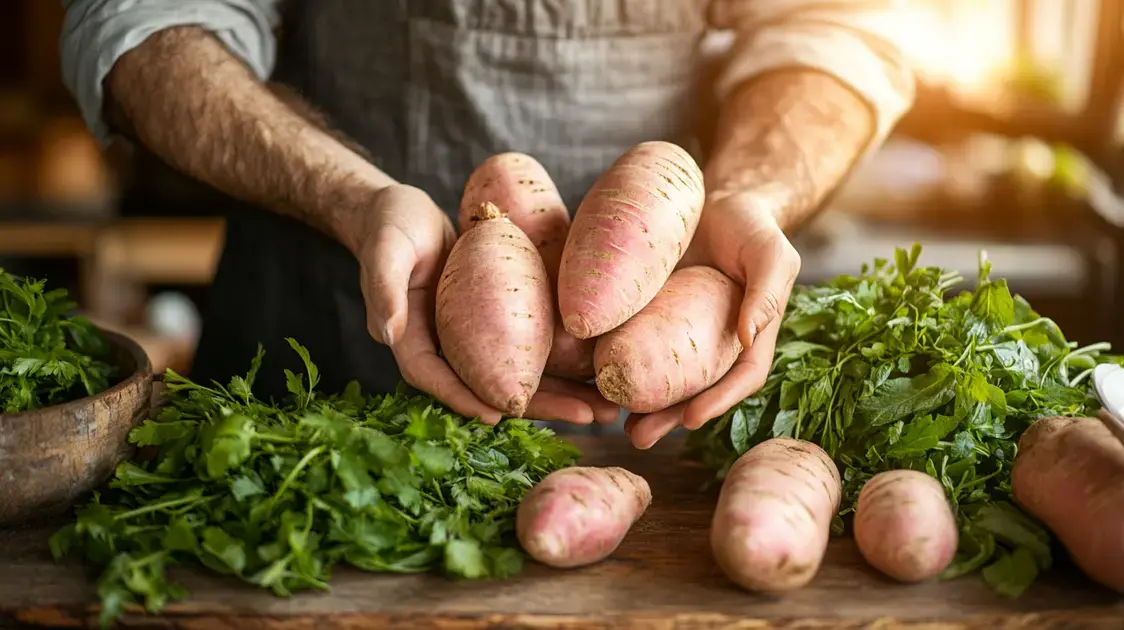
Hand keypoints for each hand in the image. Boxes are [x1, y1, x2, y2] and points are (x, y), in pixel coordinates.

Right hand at [356, 184, 615, 424]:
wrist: (407, 212)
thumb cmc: (390, 227)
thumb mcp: (386, 250)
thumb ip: (383, 289)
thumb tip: (387, 332)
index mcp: (414, 341)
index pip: (437, 379)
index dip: (465, 399)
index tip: (498, 416)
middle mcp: (449, 348)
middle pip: (492, 386)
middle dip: (539, 407)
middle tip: (586, 418)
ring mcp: (477, 337)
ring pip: (520, 372)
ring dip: (564, 393)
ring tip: (608, 408)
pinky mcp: (500, 320)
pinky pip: (534, 345)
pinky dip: (566, 359)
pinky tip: (601, 365)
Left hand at [625, 191, 799, 447]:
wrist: (712, 200)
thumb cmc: (751, 226)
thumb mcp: (771, 252)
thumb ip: (767, 291)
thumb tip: (749, 337)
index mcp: (746, 337)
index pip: (738, 380)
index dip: (716, 404)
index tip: (690, 420)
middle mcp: (710, 343)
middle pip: (690, 390)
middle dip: (664, 418)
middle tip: (637, 437)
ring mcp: (676, 331)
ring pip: (657, 375)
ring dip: (633, 403)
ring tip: (608, 422)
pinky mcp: (644, 314)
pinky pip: (628, 342)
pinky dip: (610, 363)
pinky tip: (587, 378)